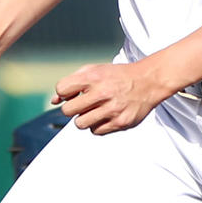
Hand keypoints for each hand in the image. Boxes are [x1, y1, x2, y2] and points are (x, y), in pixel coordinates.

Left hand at [53, 62, 167, 135]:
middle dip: (73, 108)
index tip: (74, 93)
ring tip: (96, 110)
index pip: (62, 89)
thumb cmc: (117, 76)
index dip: (65, 93)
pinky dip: (98, 125)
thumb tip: (54, 101)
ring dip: (85, 119)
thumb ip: (72, 83)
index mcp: (93, 76)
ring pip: (81, 124)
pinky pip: (96, 131)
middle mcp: (103, 93)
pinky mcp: (120, 122)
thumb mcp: (94, 70)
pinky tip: (106, 116)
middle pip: (68, 111)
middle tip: (85, 104)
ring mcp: (112, 109)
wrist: (148, 81)